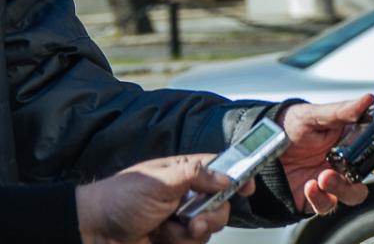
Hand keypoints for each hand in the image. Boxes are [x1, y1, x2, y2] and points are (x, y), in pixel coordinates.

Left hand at [76, 153, 253, 243]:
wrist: (93, 232)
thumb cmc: (118, 199)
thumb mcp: (160, 181)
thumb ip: (195, 174)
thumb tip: (224, 177)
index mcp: (185, 173)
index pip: (221, 169)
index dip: (238, 176)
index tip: (248, 187)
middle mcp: (186, 196)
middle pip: (220, 204)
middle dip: (212, 216)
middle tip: (196, 220)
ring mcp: (179, 220)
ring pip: (208, 229)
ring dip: (189, 234)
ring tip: (169, 231)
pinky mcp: (173, 240)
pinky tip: (160, 238)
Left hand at [276, 94, 373, 215]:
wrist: (259, 151)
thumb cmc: (287, 128)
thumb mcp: (312, 114)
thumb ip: (341, 110)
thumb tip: (368, 98)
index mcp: (352, 134)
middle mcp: (348, 158)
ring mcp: (335, 179)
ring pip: (358, 190)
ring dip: (348, 186)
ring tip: (326, 176)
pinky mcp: (318, 198)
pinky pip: (329, 205)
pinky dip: (321, 198)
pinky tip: (311, 185)